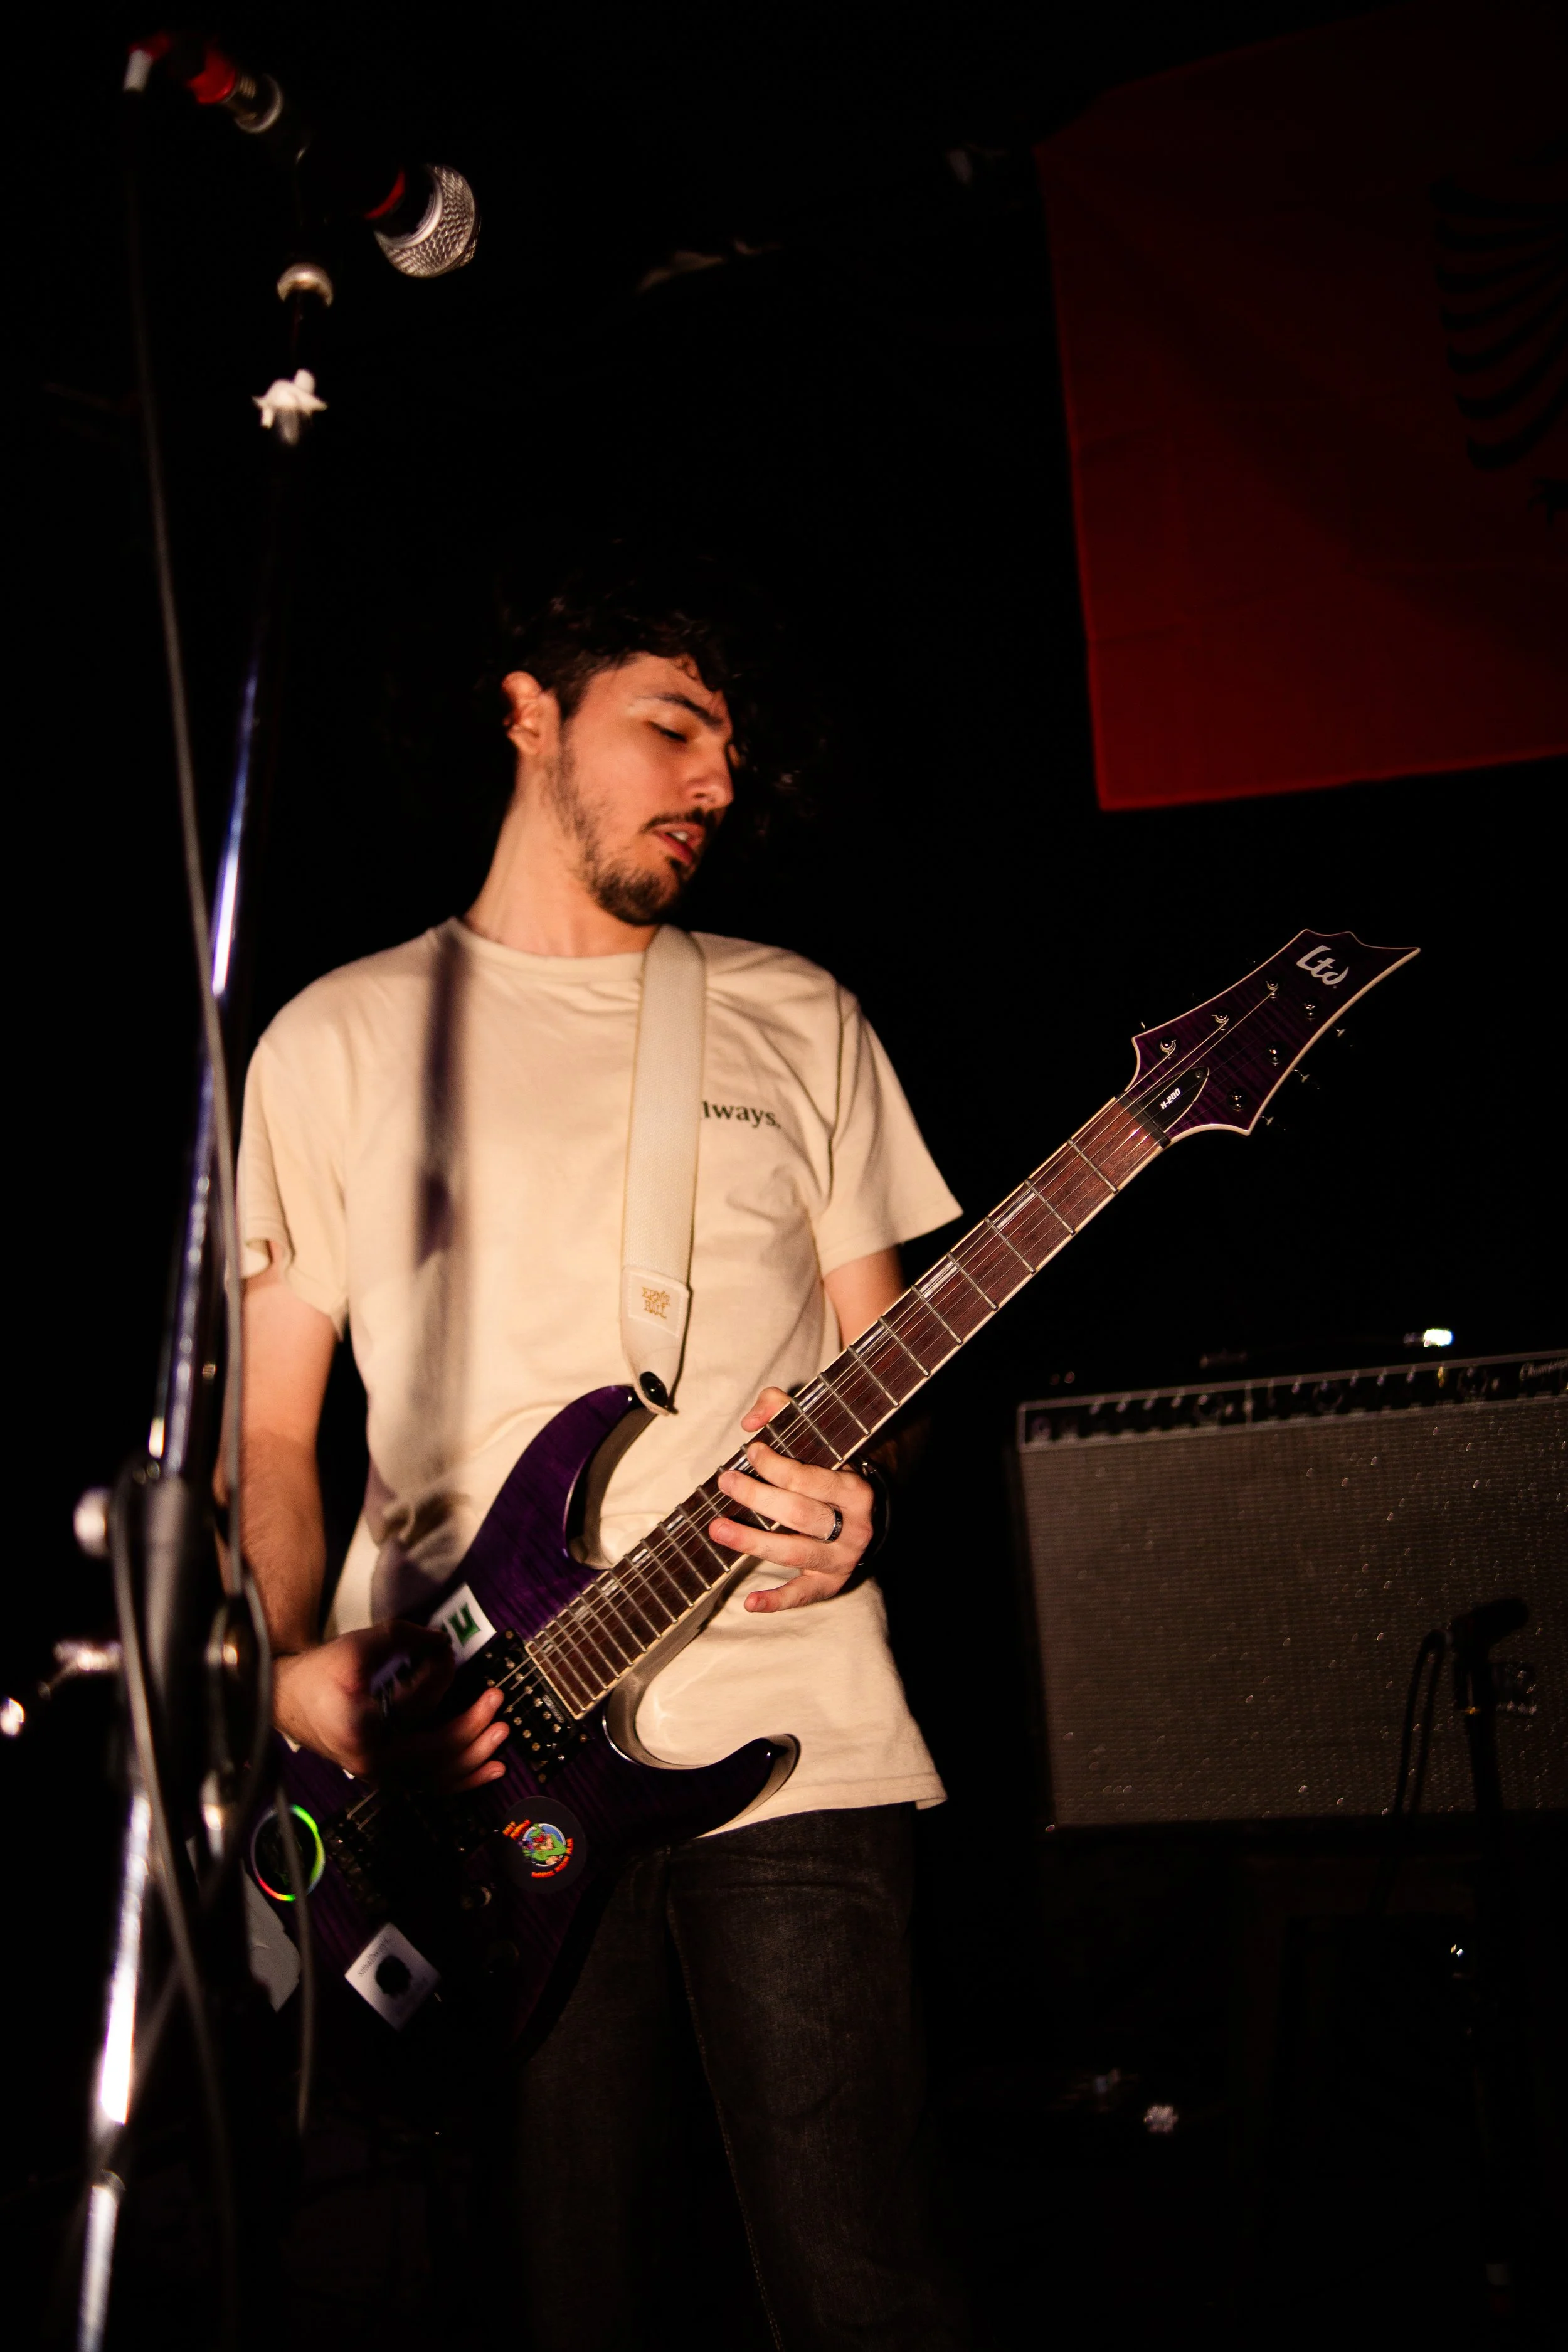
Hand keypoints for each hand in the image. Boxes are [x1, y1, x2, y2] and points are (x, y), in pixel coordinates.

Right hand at [272, 1621, 511, 1792]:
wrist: (282, 1697)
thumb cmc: (317, 1674)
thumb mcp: (358, 1646)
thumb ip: (405, 1638)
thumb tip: (445, 1644)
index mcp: (367, 1740)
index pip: (429, 1736)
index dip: (462, 1712)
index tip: (483, 1686)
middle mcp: (374, 1766)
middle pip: (438, 1764)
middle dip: (475, 1738)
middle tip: (500, 1712)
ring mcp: (377, 1773)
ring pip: (435, 1781)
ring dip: (471, 1764)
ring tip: (500, 1745)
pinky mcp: (381, 1770)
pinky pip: (425, 1781)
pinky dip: (455, 1777)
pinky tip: (481, 1769)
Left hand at [710, 1386, 874, 1613]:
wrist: (870, 1515)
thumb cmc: (832, 1470)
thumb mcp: (819, 1434)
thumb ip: (783, 1410)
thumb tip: (751, 1421)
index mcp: (855, 1488)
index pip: (810, 1478)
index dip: (777, 1465)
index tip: (751, 1451)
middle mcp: (853, 1525)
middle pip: (799, 1513)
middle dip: (758, 1497)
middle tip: (726, 1482)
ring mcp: (842, 1557)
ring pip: (796, 1551)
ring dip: (754, 1541)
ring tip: (718, 1529)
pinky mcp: (831, 1581)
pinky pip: (803, 1594)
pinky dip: (777, 1601)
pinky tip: (749, 1602)